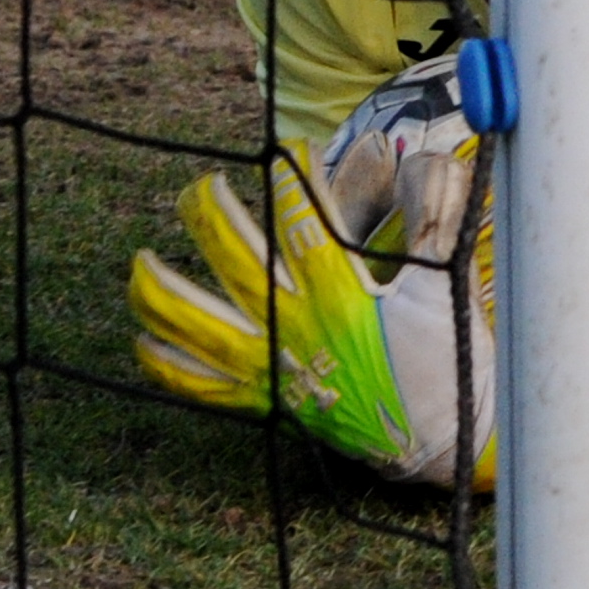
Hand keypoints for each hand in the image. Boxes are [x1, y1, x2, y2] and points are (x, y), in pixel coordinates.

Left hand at [128, 147, 494, 491]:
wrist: (437, 441)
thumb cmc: (445, 363)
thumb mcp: (446, 289)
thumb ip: (435, 222)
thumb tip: (432, 162)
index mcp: (342, 298)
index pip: (303, 224)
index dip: (292, 179)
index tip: (289, 146)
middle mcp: (298, 330)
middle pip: (236, 262)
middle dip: (211, 215)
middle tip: (202, 186)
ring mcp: (275, 370)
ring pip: (199, 326)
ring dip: (163, 290)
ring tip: (142, 259)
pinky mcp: (267, 404)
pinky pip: (200, 387)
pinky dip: (166, 364)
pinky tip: (144, 338)